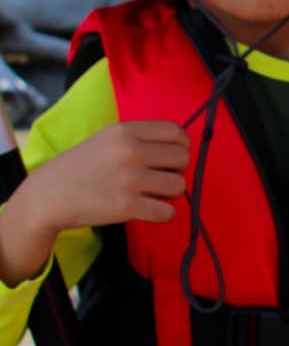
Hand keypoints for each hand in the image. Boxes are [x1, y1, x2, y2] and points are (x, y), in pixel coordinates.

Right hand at [0, 121, 188, 285]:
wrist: (47, 196)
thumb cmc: (81, 167)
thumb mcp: (106, 140)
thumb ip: (140, 139)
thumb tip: (181, 147)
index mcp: (124, 131)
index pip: (176, 132)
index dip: (181, 147)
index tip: (171, 158)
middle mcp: (129, 151)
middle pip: (183, 158)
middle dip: (176, 171)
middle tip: (157, 179)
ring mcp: (129, 179)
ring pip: (179, 186)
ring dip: (169, 194)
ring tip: (149, 194)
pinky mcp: (126, 205)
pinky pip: (168, 212)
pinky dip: (163, 214)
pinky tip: (147, 210)